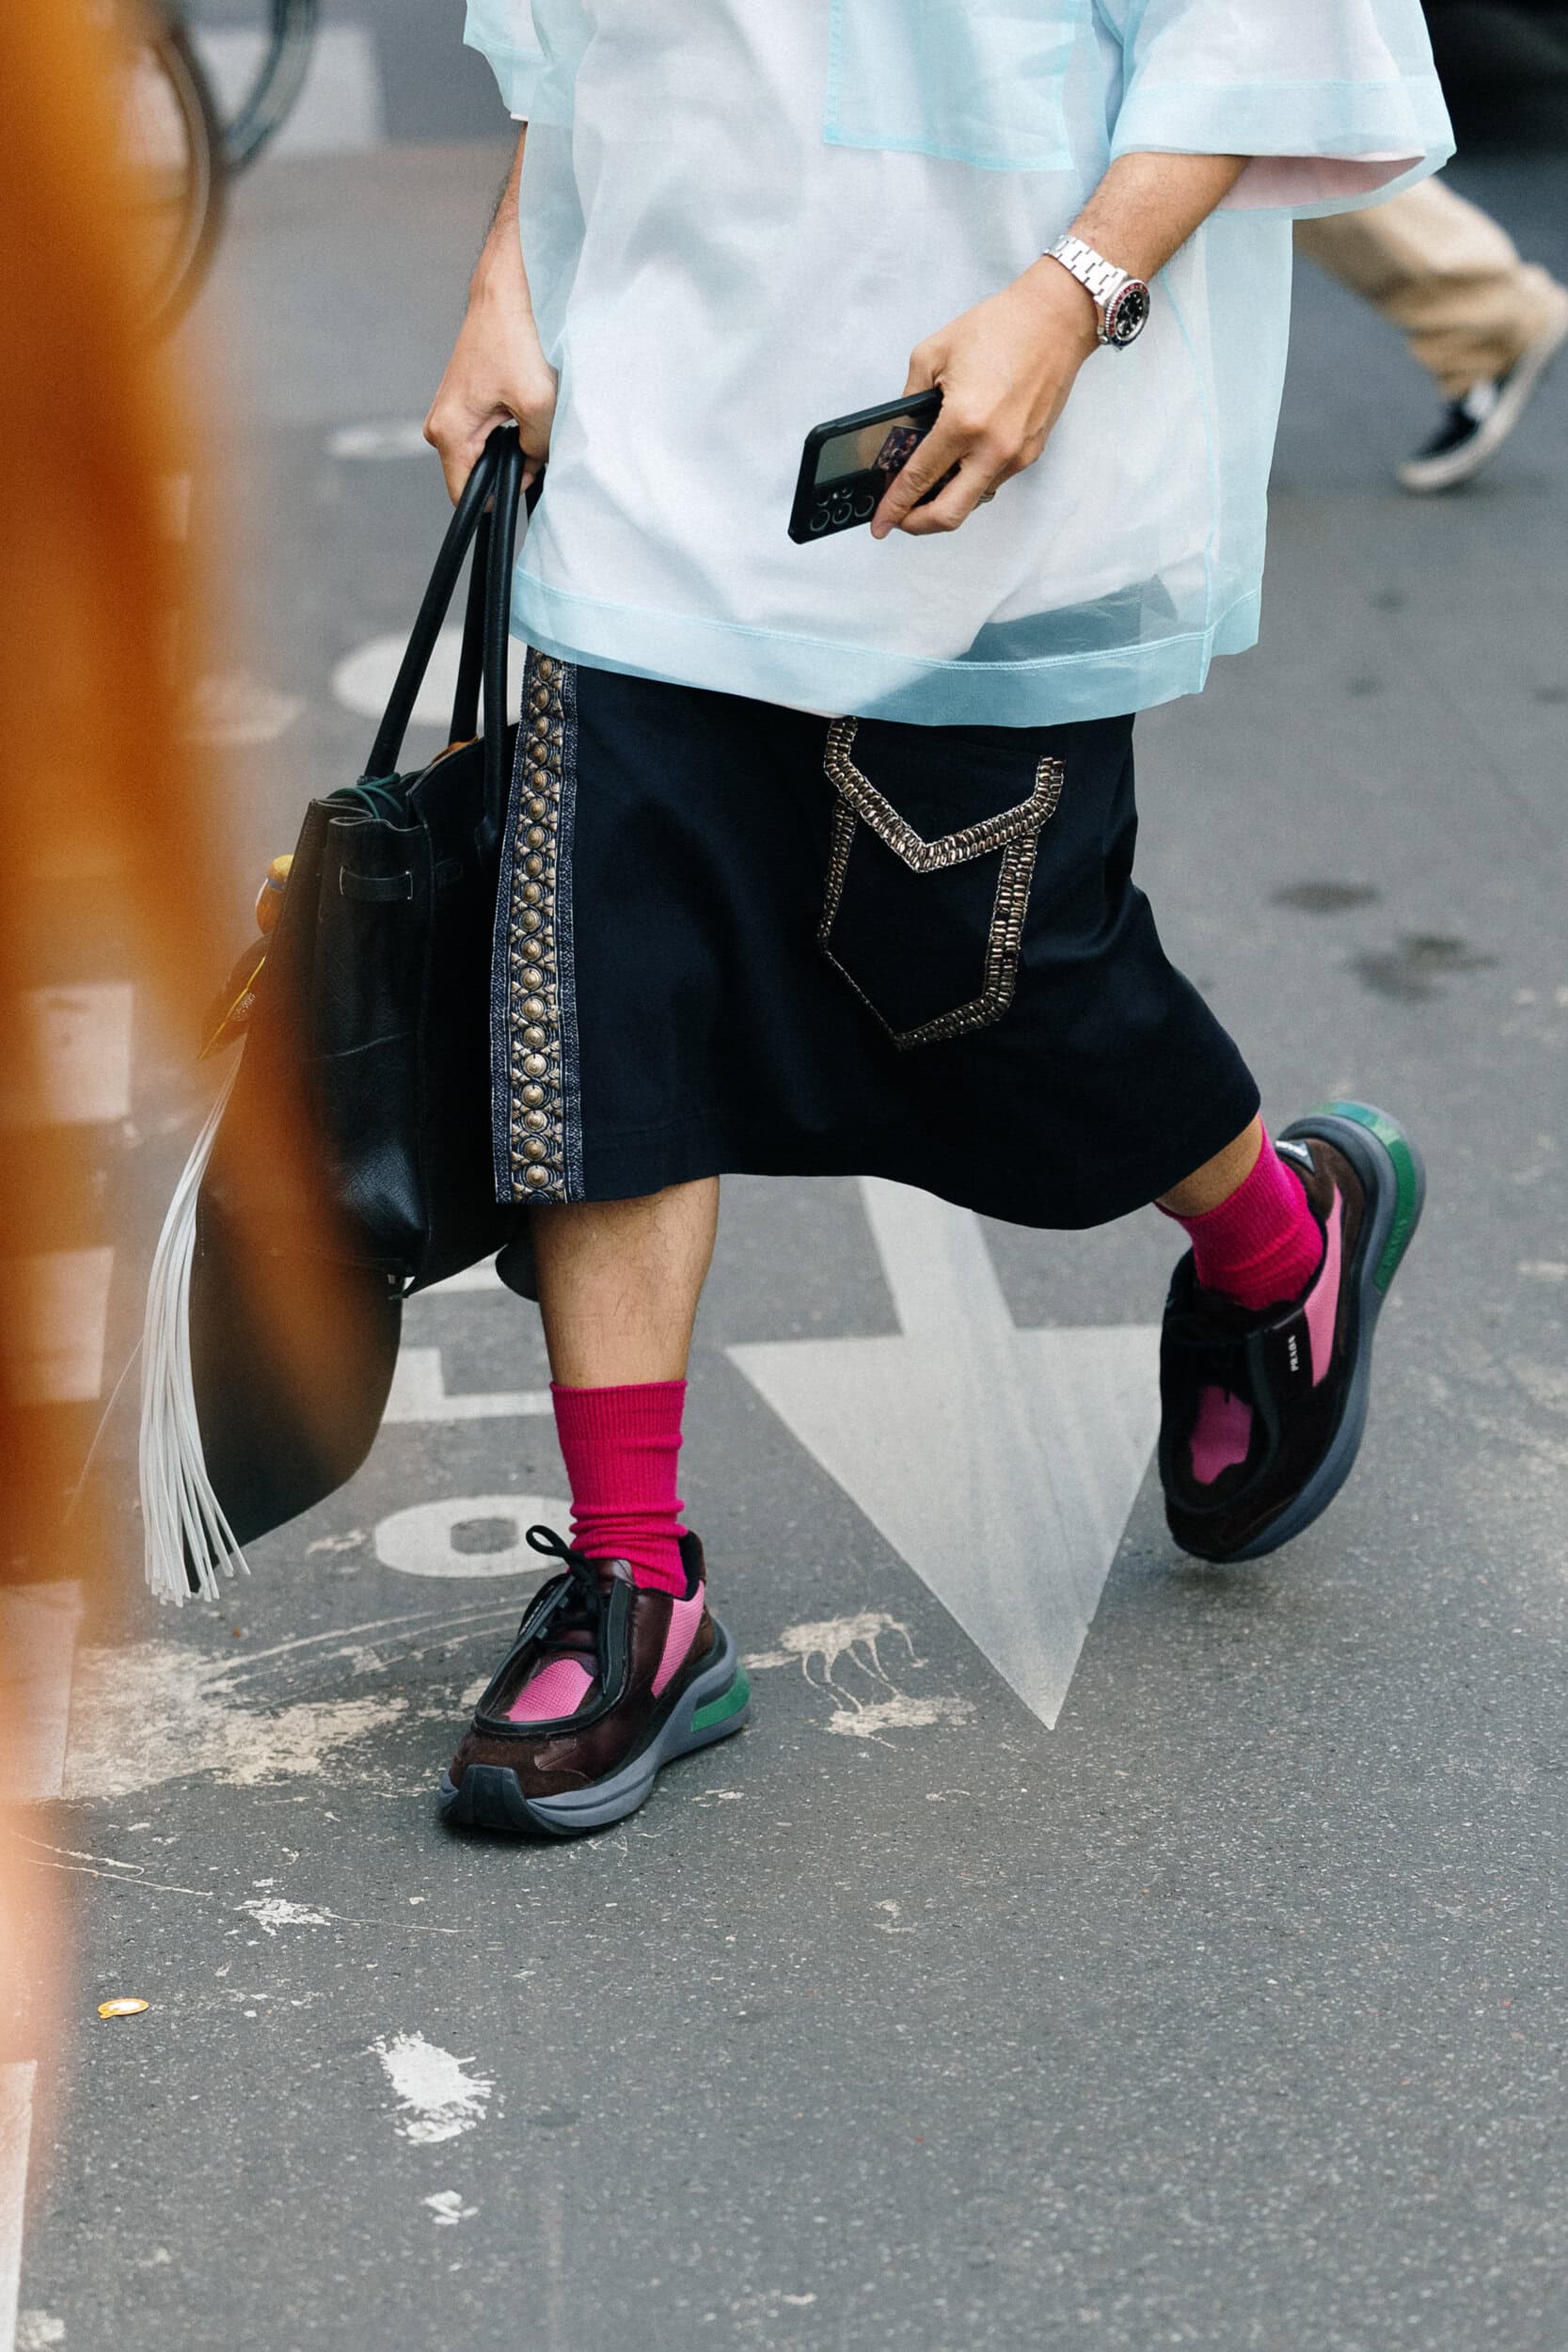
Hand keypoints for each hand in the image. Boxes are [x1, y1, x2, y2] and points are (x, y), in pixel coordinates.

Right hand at [424, 241, 557, 503]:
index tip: (522, 490)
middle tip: (536, 445)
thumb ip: (538, 450)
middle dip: (509, 471)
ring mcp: (448, 415)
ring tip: (530, 421)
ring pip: (485, 456)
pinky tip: (524, 412)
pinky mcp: (462, 404)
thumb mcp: (539, 405)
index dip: (497, 502)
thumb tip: (534, 467)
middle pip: (477, 477)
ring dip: (512, 449)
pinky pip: (487, 437)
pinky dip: (509, 433)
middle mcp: (440, 427)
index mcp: (449, 433)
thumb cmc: (514, 340)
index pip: (465, 498)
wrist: (503, 294)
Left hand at [870, 258, 1099, 538]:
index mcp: (963, 422)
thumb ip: (909, 401)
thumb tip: (899, 437)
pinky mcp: (1031, 453)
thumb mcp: (932, 354)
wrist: (1055, 319)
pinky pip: (992, 480)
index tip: (880, 523)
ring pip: (973, 500)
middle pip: (949, 515)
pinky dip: (969, 480)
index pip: (919, 479)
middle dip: (918, 524)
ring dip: (946, 500)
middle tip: (900, 517)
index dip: (894, 507)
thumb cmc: (1000, 328)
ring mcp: (1016, 455)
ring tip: (926, 484)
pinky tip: (957, 463)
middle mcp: (993, 447)